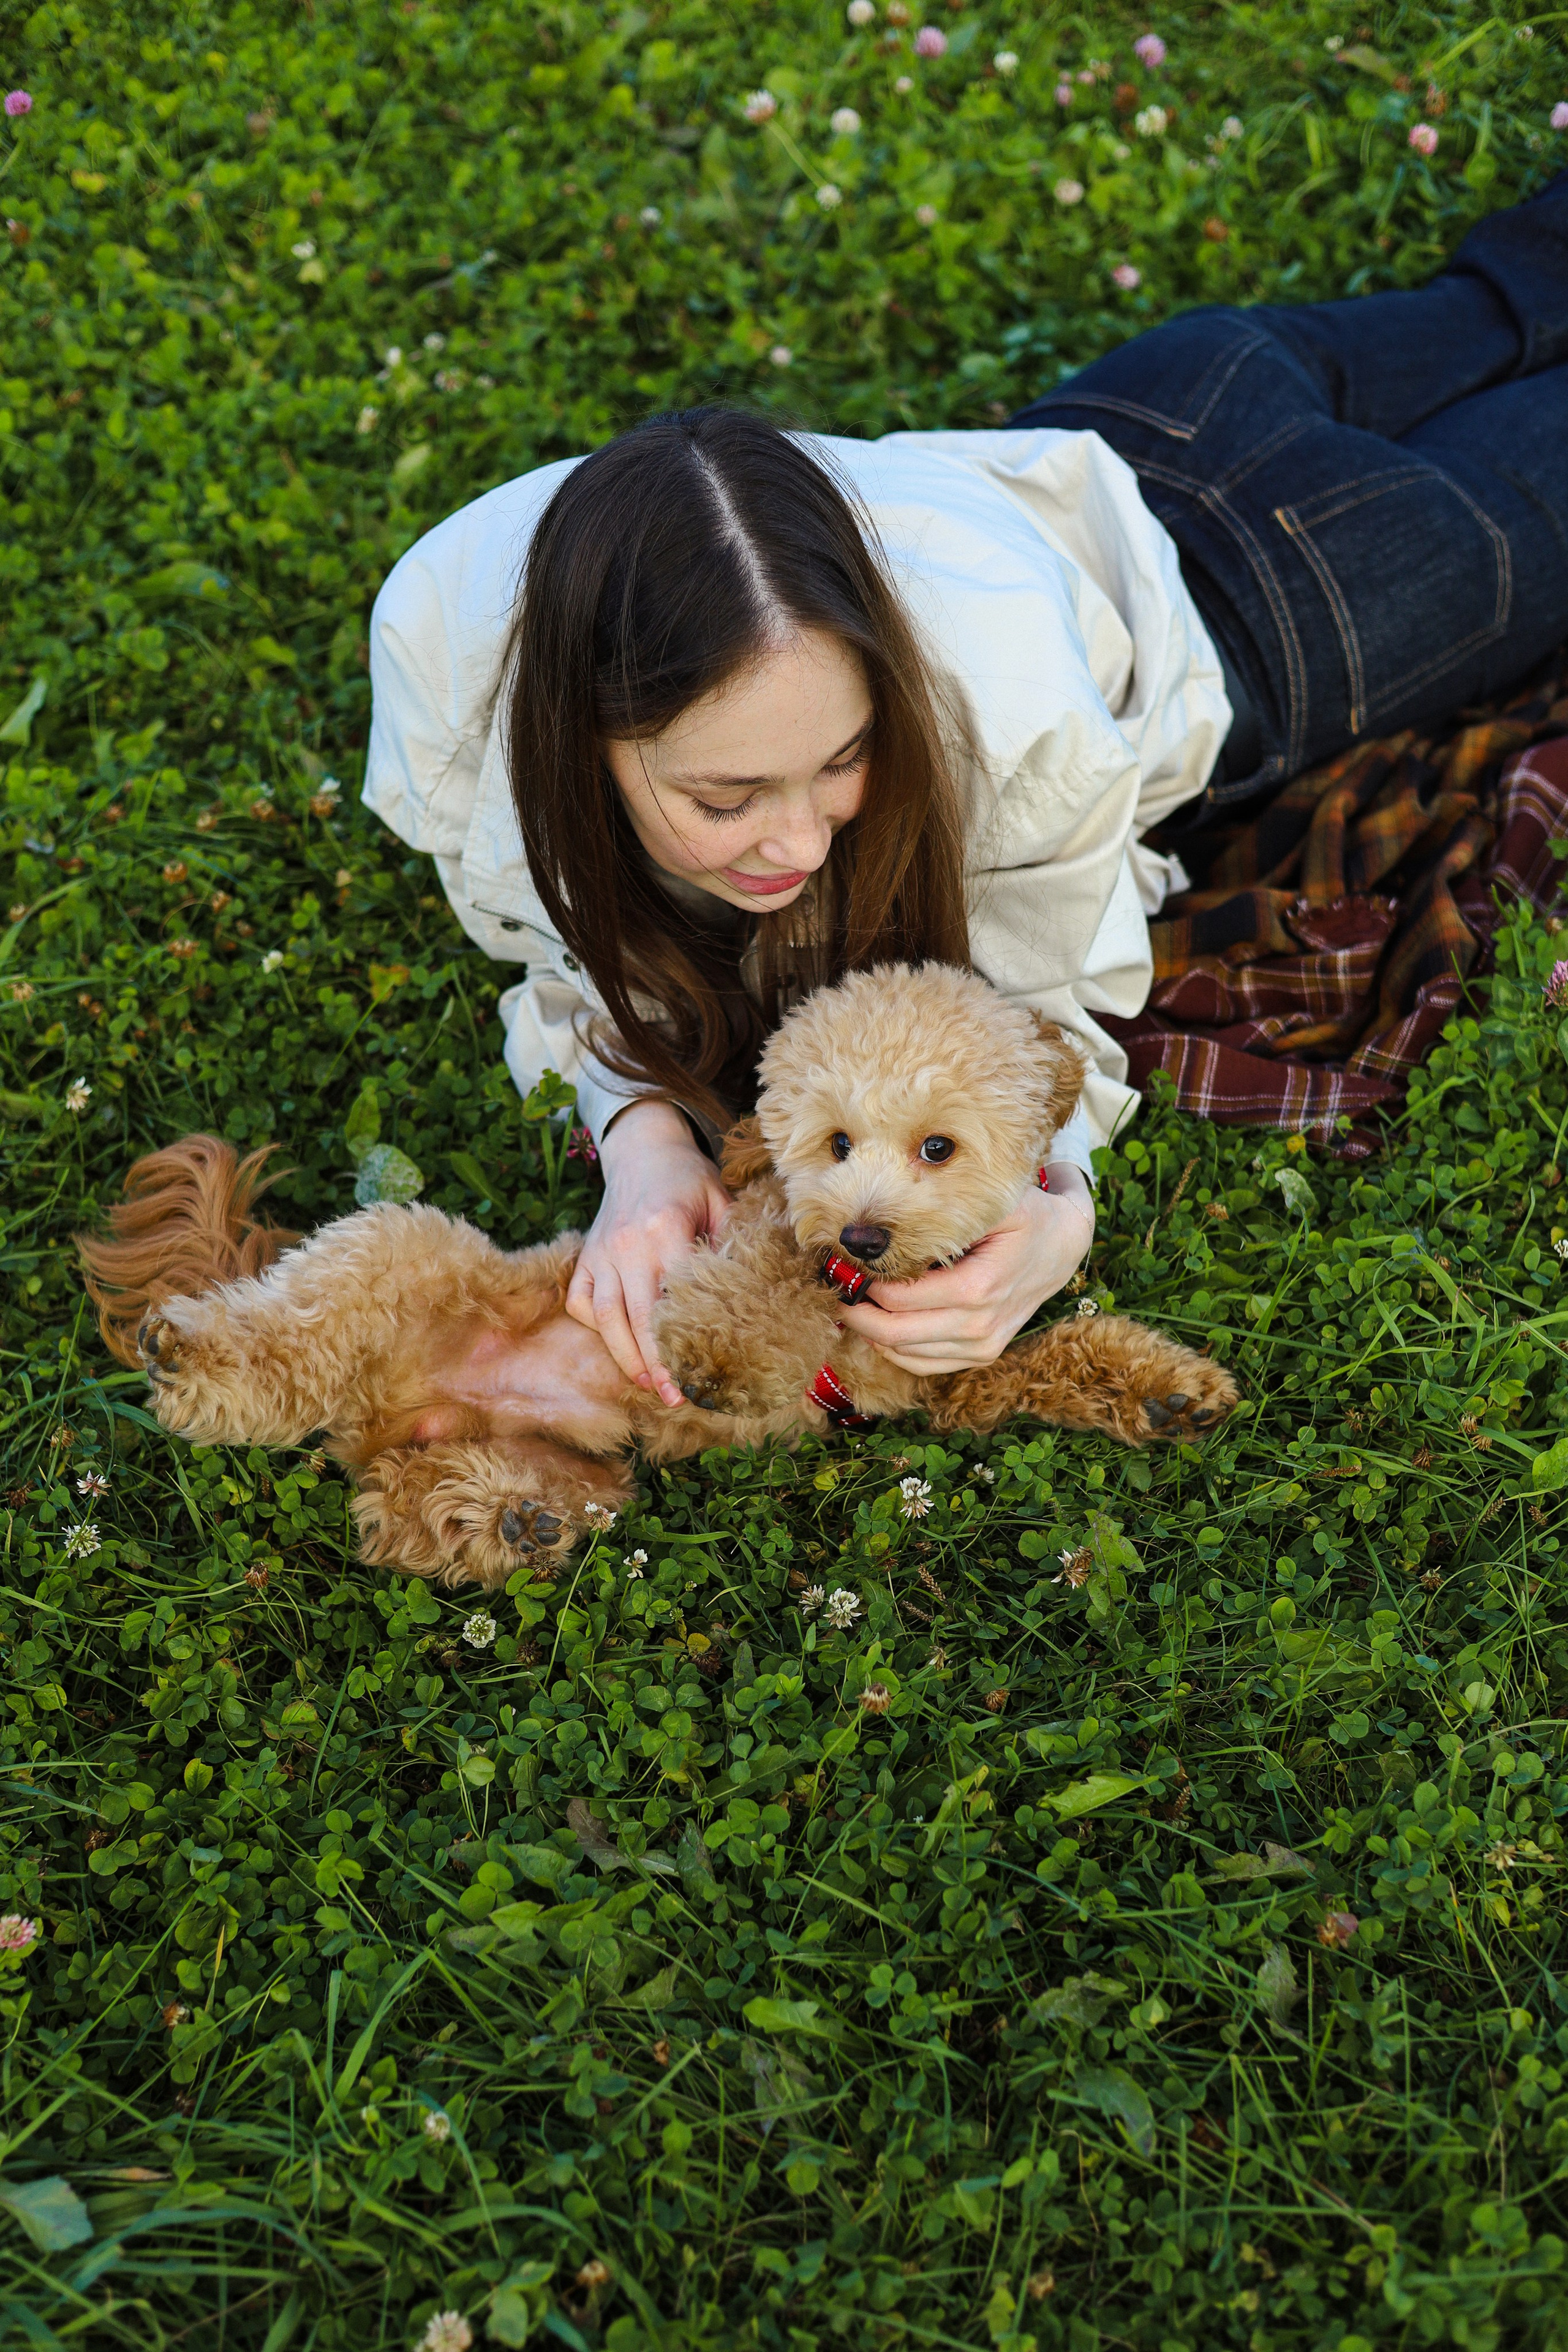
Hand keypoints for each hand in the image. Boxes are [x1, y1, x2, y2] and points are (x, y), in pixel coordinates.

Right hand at [565, 1098, 731, 1405]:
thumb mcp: (722, 1200)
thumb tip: (761, 1290)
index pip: (673, 1299)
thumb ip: (736, 1241)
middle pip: (637, 1317)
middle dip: (655, 1363)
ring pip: (605, 1317)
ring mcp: (601, 1252)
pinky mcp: (586, 1257)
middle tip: (676, 1396)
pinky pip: (583, 1302)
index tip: (700, 1374)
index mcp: (666, 1229)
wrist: (643, 1149)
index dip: (684, 1341)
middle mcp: (628, 1244)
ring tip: (648, 1385)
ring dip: (626, 1356)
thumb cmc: (689, 1180)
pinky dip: (598, 1327)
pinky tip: (620, 1345)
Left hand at [836, 1162, 1094, 1374]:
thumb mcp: (994, 1201)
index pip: (901, 1299)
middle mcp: (981, 1326)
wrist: (1061, 1247)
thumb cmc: (1023, 1216)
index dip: (865, 1284)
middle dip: (856, 1311)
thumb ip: (946, 1208)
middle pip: (895, 1333)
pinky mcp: (981, 1356)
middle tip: (837, 1284)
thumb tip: (889, 1218)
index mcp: (979, 1287)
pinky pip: (921, 1365)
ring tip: (852, 1299)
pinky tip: (879, 1321)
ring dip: (869, 1330)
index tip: (846, 1262)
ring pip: (903, 1354)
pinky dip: (892, 1348)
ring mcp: (983, 1347)